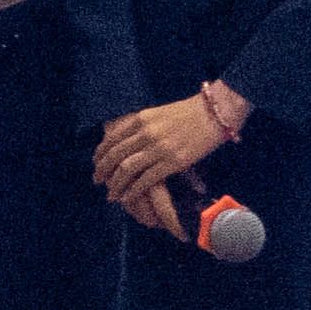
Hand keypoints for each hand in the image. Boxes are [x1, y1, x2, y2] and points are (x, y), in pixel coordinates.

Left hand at [92, 94, 234, 215]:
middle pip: (115, 155)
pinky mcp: (173, 162)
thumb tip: (125, 138)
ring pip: (127, 169)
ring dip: (116, 184)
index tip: (96, 162)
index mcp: (140, 119)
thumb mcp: (158, 113)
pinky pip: (146, 180)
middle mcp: (145, 133)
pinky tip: (129, 197)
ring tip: (111, 194)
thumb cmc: (188, 113)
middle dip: (103, 170)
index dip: (100, 153)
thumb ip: (141, 125)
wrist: (214, 114)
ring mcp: (159, 148)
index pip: (112, 138)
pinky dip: (134, 190)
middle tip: (97, 180)